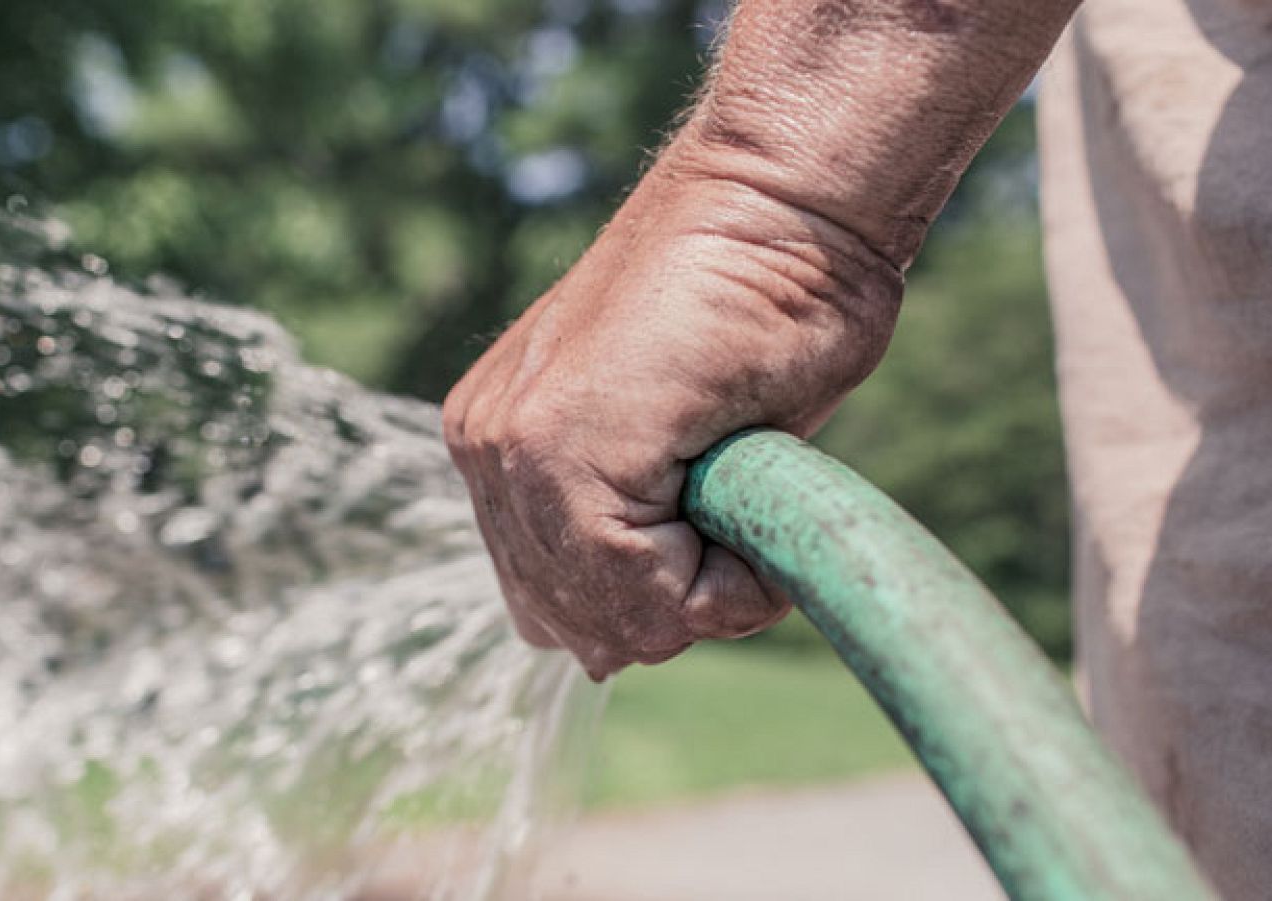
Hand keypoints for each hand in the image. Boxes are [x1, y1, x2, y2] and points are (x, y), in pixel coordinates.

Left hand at [443, 135, 903, 679]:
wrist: (785, 201)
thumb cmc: (763, 304)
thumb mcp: (682, 445)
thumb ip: (630, 528)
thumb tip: (602, 652)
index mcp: (502, 446)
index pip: (560, 605)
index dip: (663, 596)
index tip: (723, 511)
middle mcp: (486, 450)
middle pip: (578, 627)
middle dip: (675, 602)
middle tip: (735, 503)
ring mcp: (509, 447)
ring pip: (612, 620)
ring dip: (703, 589)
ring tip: (741, 484)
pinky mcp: (554, 447)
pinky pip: (644, 594)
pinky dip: (726, 581)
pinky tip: (748, 486)